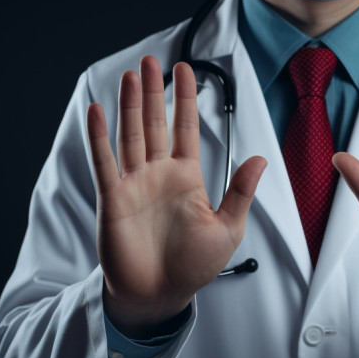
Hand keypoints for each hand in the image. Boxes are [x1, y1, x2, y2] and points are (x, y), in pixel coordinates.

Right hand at [86, 57, 266, 337]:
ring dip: (129, 105)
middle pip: (154, 123)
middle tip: (152, 61)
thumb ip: (241, 192)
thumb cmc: (193, 266)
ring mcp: (134, 184)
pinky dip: (99, 137)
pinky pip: (105, 163)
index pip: (186, 128)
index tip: (186, 69)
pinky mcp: (114, 199)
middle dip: (153, 92)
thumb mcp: (227, 228)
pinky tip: (98, 111)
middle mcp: (159, 174)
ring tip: (130, 75)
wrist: (161, 295)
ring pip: (130, 135)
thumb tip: (260, 159)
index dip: (185, 98)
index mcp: (186, 177)